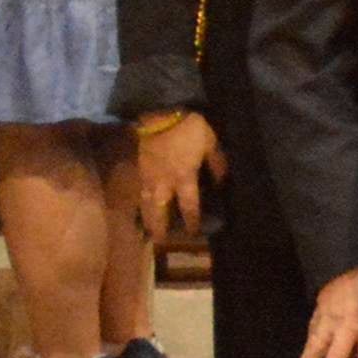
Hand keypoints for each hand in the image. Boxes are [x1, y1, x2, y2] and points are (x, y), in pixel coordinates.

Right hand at [131, 115, 218, 246]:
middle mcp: (164, 184)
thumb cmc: (186, 128)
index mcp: (184, 178)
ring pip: (144, 206)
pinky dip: (135, 204)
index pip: (189, 206)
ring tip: (145, 231)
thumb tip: (223, 181)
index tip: (193, 233)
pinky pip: (134, 192)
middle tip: (160, 240)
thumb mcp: (210, 142)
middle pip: (160, 213)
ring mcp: (146, 178)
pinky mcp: (134, 171)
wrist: (156, 117)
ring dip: (146, 219)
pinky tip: (134, 210)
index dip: (192, 221)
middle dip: (161, 228)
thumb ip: (217, 162)